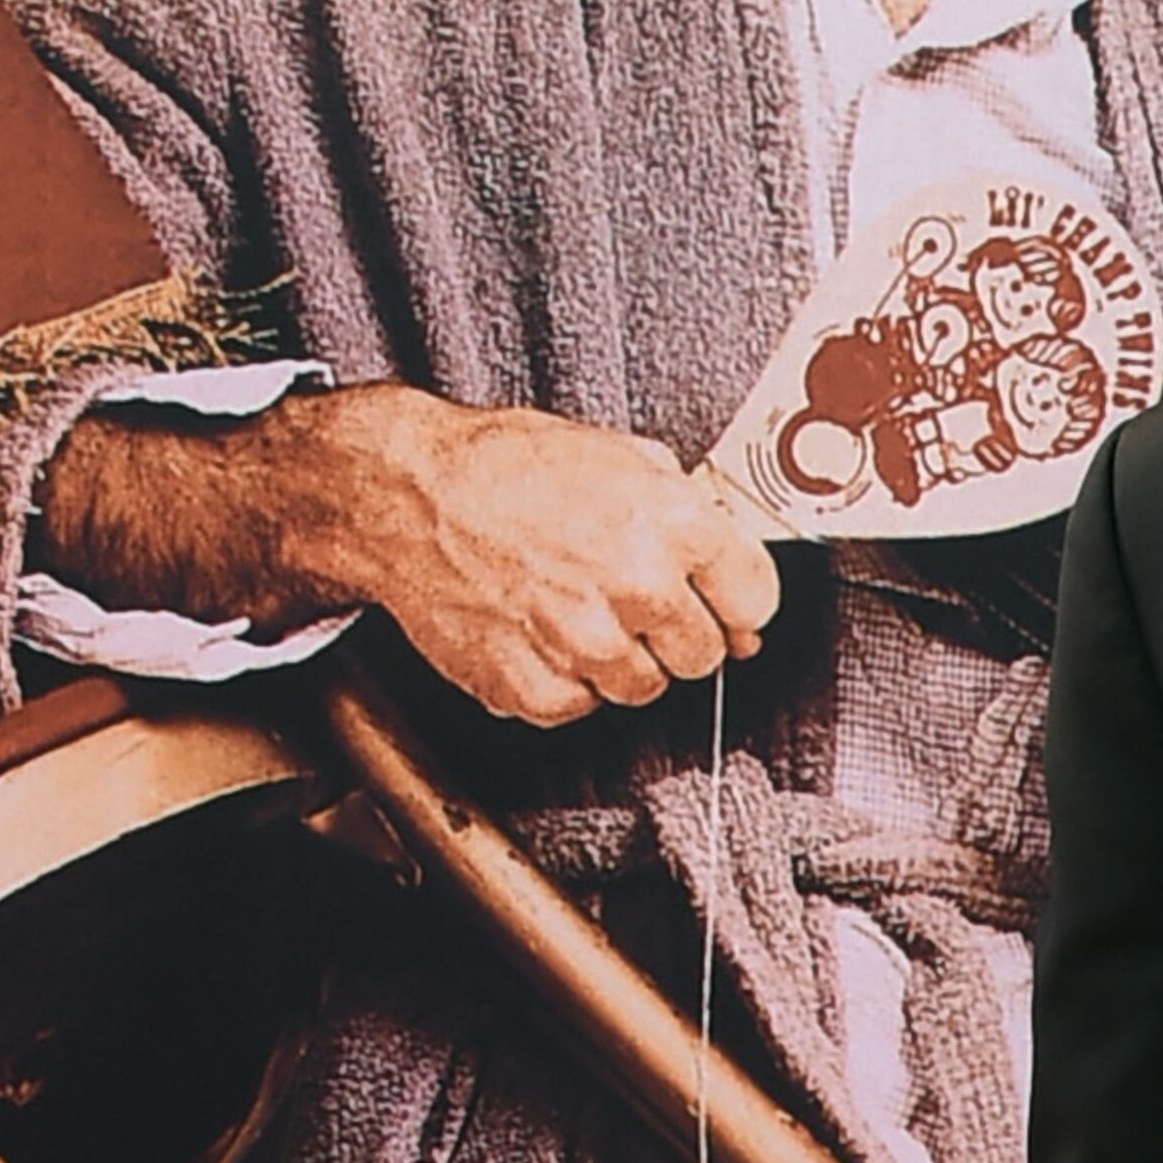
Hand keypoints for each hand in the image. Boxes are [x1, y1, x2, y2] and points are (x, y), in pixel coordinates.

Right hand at [41, 381, 779, 725]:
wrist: (405, 496)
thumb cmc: (504, 467)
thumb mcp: (614, 456)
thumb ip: (687, 514)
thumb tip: (735, 576)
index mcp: (673, 522)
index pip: (756, 601)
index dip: (736, 603)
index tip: (718, 602)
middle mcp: (639, 588)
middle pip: (703, 657)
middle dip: (675, 635)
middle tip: (627, 600)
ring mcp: (588, 645)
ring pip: (642, 689)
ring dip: (617, 659)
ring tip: (569, 607)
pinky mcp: (538, 688)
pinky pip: (579, 706)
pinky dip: (562, 680)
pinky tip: (534, 630)